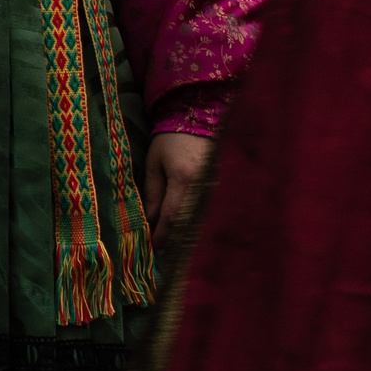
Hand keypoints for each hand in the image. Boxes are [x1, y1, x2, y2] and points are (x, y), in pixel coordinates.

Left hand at [142, 131, 215, 251]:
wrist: (199, 120)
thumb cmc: (170, 140)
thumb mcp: (154, 163)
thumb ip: (152, 192)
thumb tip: (148, 220)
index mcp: (184, 179)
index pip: (172, 217)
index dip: (161, 235)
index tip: (151, 247)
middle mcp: (204, 187)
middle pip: (188, 224)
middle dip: (173, 239)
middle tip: (160, 249)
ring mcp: (217, 188)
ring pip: (199, 221)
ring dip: (185, 234)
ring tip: (170, 243)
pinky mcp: (222, 188)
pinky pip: (207, 212)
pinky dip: (195, 222)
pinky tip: (185, 228)